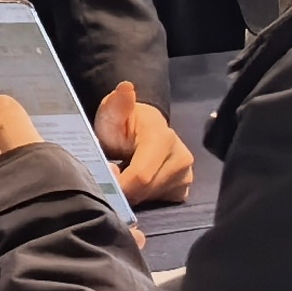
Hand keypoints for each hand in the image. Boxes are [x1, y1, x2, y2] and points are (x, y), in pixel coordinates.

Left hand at [96, 81, 195, 206]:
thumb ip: (117, 104)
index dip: (118, 183)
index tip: (105, 174)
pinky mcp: (183, 189)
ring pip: (151, 199)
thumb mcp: (113, 111)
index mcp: (164, 139)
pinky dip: (144, 198)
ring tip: (124, 176)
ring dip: (133, 194)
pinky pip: (160, 203)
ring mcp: (186, 175)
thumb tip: (125, 88)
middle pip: (145, 191)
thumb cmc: (124, 121)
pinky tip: (137, 185)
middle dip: (123, 189)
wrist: (143, 128)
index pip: (140, 176)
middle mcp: (181, 158)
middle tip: (111, 175)